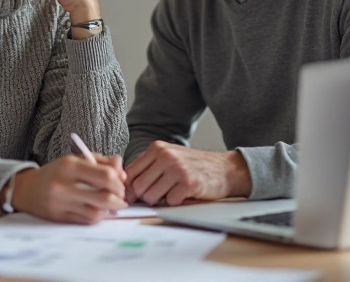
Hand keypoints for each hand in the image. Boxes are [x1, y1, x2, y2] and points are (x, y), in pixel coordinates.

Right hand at [8, 154, 126, 223]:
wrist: (26, 189)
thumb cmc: (56, 172)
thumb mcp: (76, 160)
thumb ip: (101, 162)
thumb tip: (123, 173)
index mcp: (70, 165)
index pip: (105, 175)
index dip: (119, 182)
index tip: (121, 184)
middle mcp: (64, 184)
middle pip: (104, 197)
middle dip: (119, 199)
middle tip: (121, 197)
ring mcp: (61, 203)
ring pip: (97, 212)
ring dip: (109, 210)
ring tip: (110, 205)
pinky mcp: (59, 217)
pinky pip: (86, 220)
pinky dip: (97, 216)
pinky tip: (98, 211)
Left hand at [124, 141, 250, 206]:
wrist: (224, 169)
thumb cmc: (194, 166)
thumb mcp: (169, 157)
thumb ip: (148, 167)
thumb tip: (124, 187)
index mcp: (157, 148)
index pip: (129, 172)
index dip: (129, 188)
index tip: (135, 195)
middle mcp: (166, 156)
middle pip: (138, 186)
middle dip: (145, 196)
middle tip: (157, 195)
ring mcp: (177, 169)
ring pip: (151, 196)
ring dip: (159, 200)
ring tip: (172, 192)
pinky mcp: (188, 183)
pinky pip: (169, 202)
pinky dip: (174, 202)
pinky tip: (184, 194)